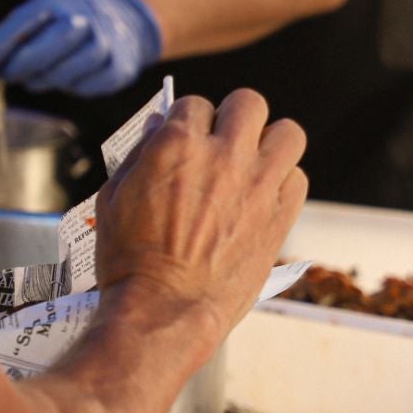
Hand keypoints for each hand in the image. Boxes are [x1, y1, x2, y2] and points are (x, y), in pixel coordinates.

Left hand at [0, 0, 162, 96]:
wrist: (126, 18)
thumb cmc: (70, 17)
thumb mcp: (43, 11)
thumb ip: (14, 34)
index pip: (25, 20)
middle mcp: (88, 17)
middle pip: (50, 44)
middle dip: (23, 64)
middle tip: (7, 75)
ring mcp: (109, 43)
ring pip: (70, 69)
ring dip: (47, 78)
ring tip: (35, 79)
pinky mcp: (120, 68)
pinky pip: (89, 85)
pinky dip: (73, 86)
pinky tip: (66, 80)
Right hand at [95, 91, 308, 343]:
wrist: (165, 310)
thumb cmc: (131, 260)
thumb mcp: (114, 197)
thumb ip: (140, 155)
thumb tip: (159, 127)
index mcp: (179, 144)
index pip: (196, 104)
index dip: (191, 122)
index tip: (190, 139)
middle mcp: (225, 156)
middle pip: (249, 103)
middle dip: (235, 118)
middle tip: (226, 142)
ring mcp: (259, 186)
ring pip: (288, 133)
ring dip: (271, 142)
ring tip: (256, 163)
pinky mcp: (281, 218)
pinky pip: (299, 179)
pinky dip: (285, 183)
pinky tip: (266, 197)